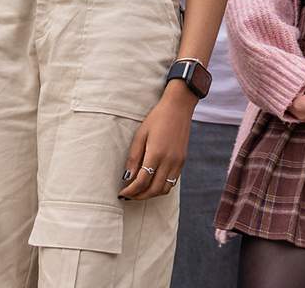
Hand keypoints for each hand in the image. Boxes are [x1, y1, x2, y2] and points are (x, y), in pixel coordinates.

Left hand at [119, 86, 193, 200]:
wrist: (178, 108)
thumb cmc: (156, 118)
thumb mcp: (140, 135)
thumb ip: (133, 158)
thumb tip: (127, 177)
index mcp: (156, 154)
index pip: (142, 181)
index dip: (131, 190)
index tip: (122, 192)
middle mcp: (169, 161)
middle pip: (154, 190)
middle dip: (140, 196)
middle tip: (129, 195)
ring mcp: (178, 162)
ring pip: (164, 189)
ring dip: (151, 194)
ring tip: (140, 191)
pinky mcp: (182, 161)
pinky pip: (172, 181)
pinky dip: (161, 187)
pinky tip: (153, 183)